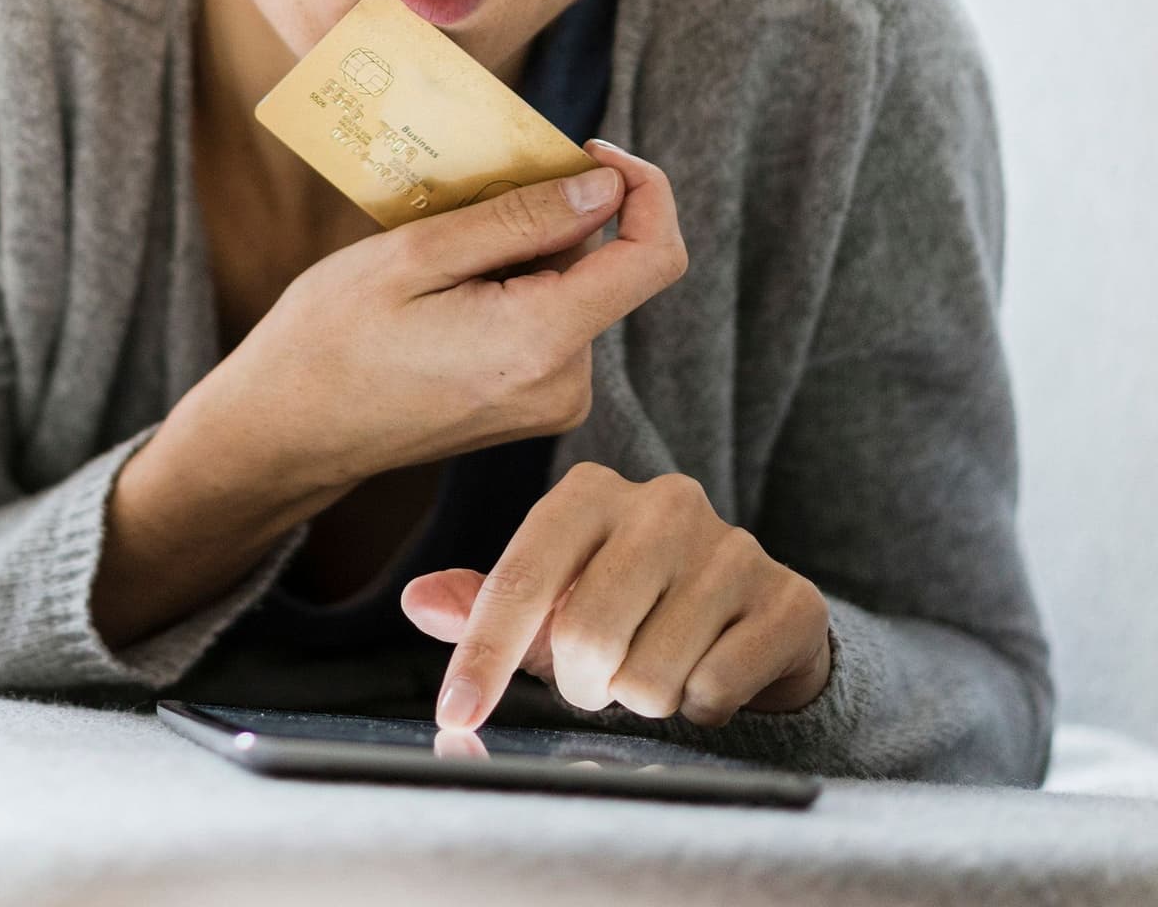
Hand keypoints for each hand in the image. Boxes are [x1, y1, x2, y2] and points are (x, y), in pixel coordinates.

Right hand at [211, 139, 687, 494]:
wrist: (287, 431)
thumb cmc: (332, 338)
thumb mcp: (415, 255)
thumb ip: (520, 221)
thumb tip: (606, 189)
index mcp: (541, 342)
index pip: (654, 258)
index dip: (644, 189)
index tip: (589, 150)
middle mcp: (564, 384)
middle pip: (604, 268)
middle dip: (551, 218)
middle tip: (466, 200)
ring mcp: (550, 403)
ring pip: (573, 291)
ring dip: (523, 253)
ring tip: (439, 254)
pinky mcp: (530, 406)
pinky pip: (549, 323)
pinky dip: (513, 287)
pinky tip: (444, 290)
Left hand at [401, 461, 832, 731]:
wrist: (753, 615)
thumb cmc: (629, 605)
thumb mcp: (552, 599)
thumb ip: (483, 602)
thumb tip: (418, 602)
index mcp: (590, 492)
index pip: (521, 579)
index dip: (484, 656)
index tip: (456, 715)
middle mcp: (662, 503)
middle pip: (587, 638)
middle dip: (583, 686)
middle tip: (599, 680)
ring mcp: (731, 547)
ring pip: (650, 677)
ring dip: (643, 699)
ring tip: (656, 668)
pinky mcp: (789, 598)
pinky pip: (714, 692)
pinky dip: (701, 707)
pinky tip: (709, 672)